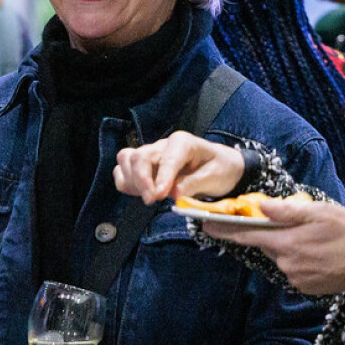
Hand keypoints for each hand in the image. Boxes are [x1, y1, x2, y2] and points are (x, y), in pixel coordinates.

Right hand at [114, 132, 243, 203]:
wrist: (221, 167)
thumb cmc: (220, 169)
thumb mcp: (214, 177)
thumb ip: (194, 184)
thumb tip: (174, 193)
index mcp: (183, 143)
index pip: (166, 158)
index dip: (160, 178)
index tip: (159, 196)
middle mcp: (163, 145)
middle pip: (139, 156)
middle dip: (141, 180)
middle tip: (152, 201)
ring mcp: (151, 153)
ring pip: (127, 159)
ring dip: (132, 181)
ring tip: (148, 197)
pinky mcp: (144, 165)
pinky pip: (123, 169)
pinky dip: (126, 182)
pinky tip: (140, 193)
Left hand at [203, 196, 344, 296]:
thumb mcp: (322, 212)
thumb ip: (287, 211)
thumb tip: (260, 206)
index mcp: (287, 242)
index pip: (247, 235)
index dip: (224, 230)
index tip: (204, 225)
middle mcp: (286, 263)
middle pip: (267, 245)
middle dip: (274, 234)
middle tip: (299, 225)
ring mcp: (296, 278)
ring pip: (282, 256)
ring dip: (290, 246)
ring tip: (318, 239)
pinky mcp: (306, 288)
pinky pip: (294, 269)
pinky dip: (301, 259)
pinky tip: (321, 254)